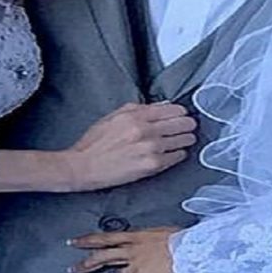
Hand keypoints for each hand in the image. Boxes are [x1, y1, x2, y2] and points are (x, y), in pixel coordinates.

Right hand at [64, 103, 196, 190]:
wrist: (84, 167)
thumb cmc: (95, 143)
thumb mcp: (114, 116)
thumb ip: (140, 108)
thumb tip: (164, 105)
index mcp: (135, 115)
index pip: (173, 109)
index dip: (181, 112)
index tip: (182, 115)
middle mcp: (146, 130)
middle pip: (183, 123)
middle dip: (187, 125)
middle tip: (186, 127)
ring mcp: (151, 149)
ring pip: (184, 140)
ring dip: (185, 139)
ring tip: (182, 140)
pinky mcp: (152, 165)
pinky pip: (177, 157)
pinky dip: (178, 154)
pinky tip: (173, 152)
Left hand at [70, 227, 181, 272]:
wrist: (190, 248)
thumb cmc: (182, 239)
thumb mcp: (164, 233)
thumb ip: (153, 240)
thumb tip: (152, 245)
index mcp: (138, 235)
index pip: (109, 237)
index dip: (91, 239)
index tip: (77, 241)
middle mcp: (132, 248)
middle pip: (103, 252)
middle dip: (86, 260)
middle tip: (73, 266)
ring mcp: (135, 262)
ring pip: (112, 269)